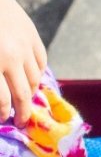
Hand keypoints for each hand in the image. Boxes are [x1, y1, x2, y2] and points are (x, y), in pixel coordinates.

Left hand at [0, 0, 45, 123]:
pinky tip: (30, 78)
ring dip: (30, 92)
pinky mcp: (32, 35)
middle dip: (22, 111)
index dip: (3, 113)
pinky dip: (37, 73)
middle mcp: (10, 57)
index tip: (4, 120)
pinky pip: (41, 61)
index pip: (2, 99)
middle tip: (22, 121)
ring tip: (25, 99)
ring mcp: (24, 46)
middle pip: (22, 93)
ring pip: (35, 79)